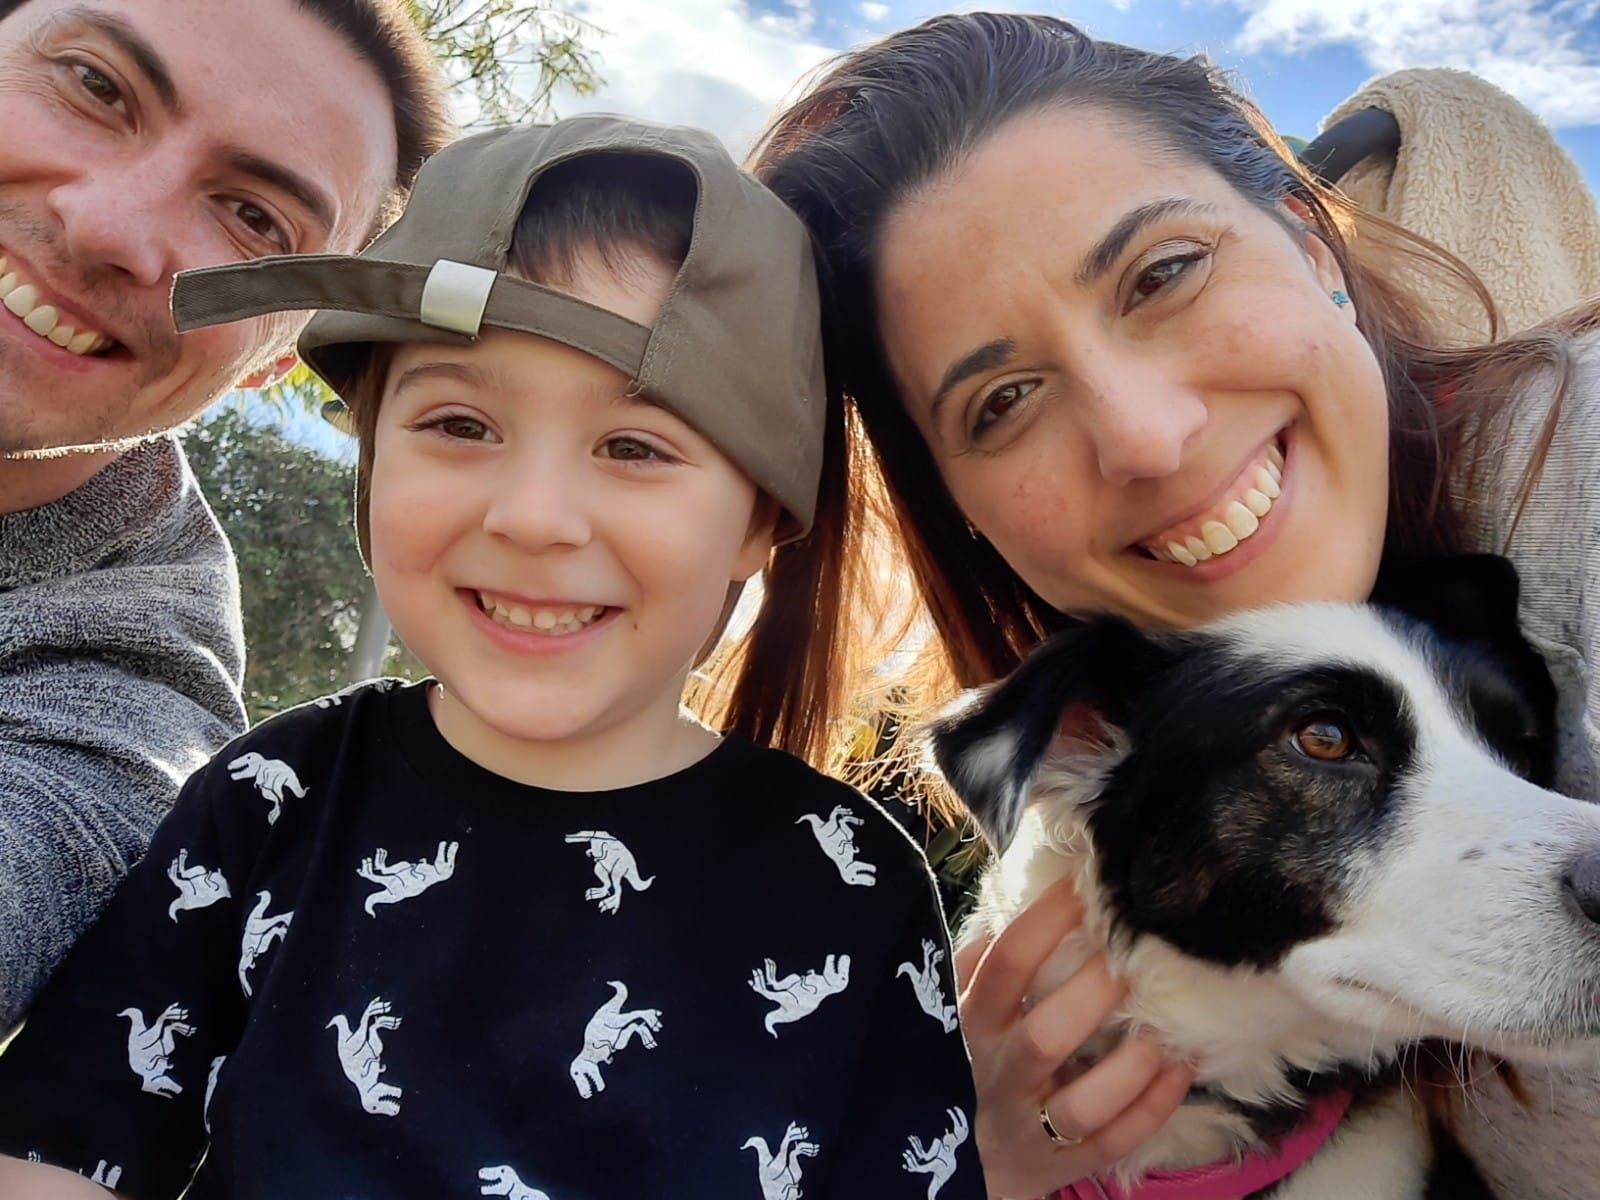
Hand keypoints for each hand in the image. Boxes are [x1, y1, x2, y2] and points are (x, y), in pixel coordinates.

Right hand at [955, 875, 1194, 1199]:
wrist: (961, 1161)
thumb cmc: (971, 1062)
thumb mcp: (961, 1008)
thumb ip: (984, 960)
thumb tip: (1020, 893)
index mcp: (973, 1024)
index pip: (1006, 966)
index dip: (1046, 922)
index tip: (1085, 887)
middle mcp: (1000, 1075)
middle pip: (1046, 1036)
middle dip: (1095, 994)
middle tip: (1134, 958)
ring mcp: (1032, 1127)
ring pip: (1084, 1104)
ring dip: (1131, 1065)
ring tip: (1164, 1027)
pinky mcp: (1062, 1166)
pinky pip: (1115, 1141)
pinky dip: (1153, 1106)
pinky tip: (1181, 1066)